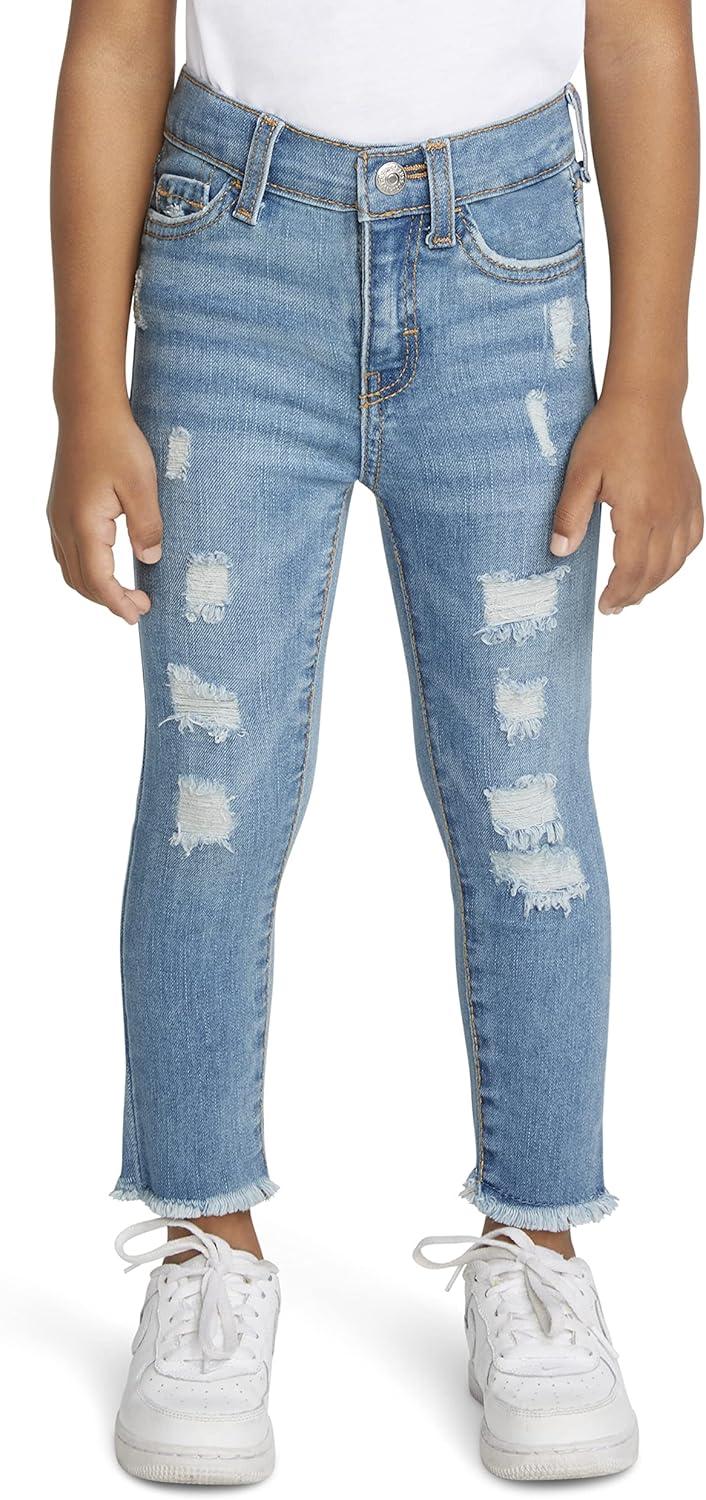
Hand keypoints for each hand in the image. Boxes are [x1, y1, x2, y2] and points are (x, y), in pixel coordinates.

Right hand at [48, 403, 161, 623]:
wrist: (88, 411)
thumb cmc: (117, 442)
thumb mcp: (142, 484)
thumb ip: (147, 525)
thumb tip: (150, 559)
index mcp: (84, 524)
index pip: (99, 580)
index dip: (119, 602)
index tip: (140, 613)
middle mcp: (64, 526)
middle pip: (81, 582)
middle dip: (109, 601)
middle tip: (140, 607)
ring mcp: (58, 518)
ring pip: (71, 570)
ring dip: (96, 588)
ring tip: (125, 594)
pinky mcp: (60, 510)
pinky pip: (67, 553)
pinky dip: (85, 571)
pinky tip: (105, 568)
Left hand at [550, 391, 701, 612]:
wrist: (647, 399)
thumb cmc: (611, 432)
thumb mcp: (580, 474)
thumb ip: (570, 516)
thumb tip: (559, 551)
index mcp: (640, 513)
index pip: (632, 571)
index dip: (618, 594)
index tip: (604, 606)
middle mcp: (668, 514)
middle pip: (656, 572)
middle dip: (635, 594)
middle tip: (615, 606)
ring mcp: (684, 505)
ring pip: (677, 560)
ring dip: (656, 582)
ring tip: (635, 592)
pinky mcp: (692, 495)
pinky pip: (692, 538)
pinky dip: (678, 559)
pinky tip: (664, 563)